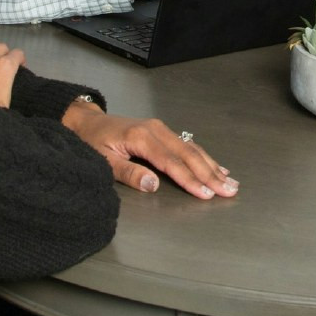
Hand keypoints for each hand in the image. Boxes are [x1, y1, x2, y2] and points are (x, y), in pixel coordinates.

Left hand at [62, 98, 238, 198]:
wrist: (86, 121)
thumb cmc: (92, 142)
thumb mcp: (103, 161)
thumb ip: (129, 173)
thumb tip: (152, 185)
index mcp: (142, 137)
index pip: (172, 163)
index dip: (190, 180)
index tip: (206, 193)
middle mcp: (156, 130)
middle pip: (189, 155)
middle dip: (210, 174)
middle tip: (229, 189)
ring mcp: (161, 129)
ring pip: (192, 149)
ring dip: (212, 166)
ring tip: (230, 181)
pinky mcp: (162, 131)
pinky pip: (188, 145)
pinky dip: (204, 158)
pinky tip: (216, 167)